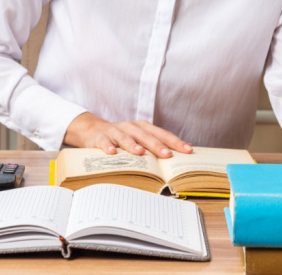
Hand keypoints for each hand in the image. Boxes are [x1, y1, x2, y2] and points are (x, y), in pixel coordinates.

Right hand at [64, 112, 192, 157]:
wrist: (94, 131)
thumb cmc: (123, 137)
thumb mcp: (141, 138)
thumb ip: (160, 142)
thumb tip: (188, 147)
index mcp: (143, 128)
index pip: (162, 134)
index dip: (175, 142)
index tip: (188, 150)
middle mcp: (131, 127)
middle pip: (145, 135)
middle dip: (157, 145)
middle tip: (167, 155)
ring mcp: (115, 131)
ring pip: (125, 137)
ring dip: (133, 145)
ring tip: (140, 153)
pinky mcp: (100, 137)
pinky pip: (104, 142)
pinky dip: (108, 146)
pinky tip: (112, 153)